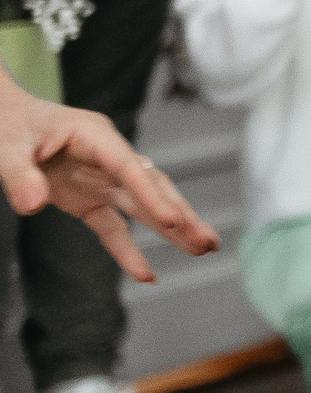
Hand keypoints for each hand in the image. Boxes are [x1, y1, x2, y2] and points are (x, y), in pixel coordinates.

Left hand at [0, 73, 215, 281]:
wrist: (4, 118)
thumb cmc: (9, 123)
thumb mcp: (6, 145)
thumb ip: (19, 174)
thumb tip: (32, 206)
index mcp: (94, 135)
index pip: (129, 168)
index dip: (151, 195)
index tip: (173, 221)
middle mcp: (107, 158)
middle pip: (152, 188)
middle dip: (181, 215)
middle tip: (208, 241)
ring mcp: (100, 180)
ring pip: (144, 208)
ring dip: (173, 230)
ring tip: (203, 250)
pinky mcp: (88, 199)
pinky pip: (112, 228)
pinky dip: (128, 250)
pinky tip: (146, 274)